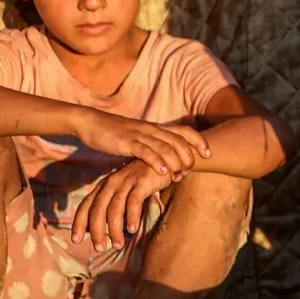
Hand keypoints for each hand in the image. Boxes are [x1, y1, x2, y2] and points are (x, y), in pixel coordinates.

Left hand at [71, 160, 173, 250]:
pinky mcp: (141, 181)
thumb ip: (113, 207)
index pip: (86, 206)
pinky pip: (134, 201)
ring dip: (114, 228)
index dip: (79, 223)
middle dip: (97, 230)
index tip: (76, 240)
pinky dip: (132, 216)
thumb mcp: (123, 192)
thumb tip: (103, 231)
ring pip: (115, 208)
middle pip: (98, 209)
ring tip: (117, 245)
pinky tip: (132, 229)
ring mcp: (126, 181)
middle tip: (99, 248)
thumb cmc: (142, 181)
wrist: (163, 160)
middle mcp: (111, 183)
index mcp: (104, 187)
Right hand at [77, 109, 210, 176]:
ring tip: (178, 176)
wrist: (91, 122)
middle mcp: (152, 130)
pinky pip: (145, 151)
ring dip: (176, 163)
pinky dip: (156, 161)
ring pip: (166, 147)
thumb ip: (153, 146)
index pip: (185, 131)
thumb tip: (166, 160)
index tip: (209, 155)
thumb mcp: (139, 138)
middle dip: (189, 157)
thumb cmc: (115, 133)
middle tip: (189, 172)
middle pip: (180, 142)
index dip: (199, 142)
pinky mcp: (126, 142)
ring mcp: (140, 135)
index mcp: (156, 128)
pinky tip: (162, 172)